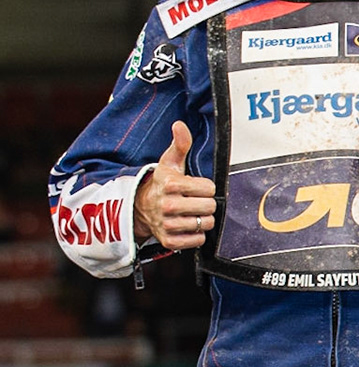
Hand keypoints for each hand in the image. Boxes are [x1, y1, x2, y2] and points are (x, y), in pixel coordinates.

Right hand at [133, 120, 216, 248]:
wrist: (140, 208)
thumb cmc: (162, 183)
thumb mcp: (170, 162)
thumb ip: (180, 144)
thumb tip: (179, 125)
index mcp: (170, 184)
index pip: (209, 188)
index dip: (206, 187)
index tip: (196, 187)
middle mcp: (167, 205)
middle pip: (209, 207)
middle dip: (206, 203)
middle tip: (195, 201)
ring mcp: (167, 224)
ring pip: (205, 224)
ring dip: (203, 219)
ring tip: (192, 213)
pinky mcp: (169, 240)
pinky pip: (198, 240)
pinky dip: (197, 235)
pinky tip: (188, 226)